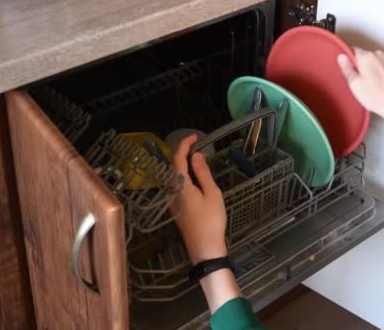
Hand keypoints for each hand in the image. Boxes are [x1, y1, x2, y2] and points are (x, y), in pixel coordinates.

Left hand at [171, 134, 227, 264]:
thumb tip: (196, 155)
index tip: (195, 136)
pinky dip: (184, 176)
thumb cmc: (212, 220)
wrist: (204, 248)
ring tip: (197, 159)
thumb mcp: (212, 193)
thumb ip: (203, 173)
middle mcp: (172, 191)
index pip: (178, 159)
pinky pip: (177, 186)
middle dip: (183, 153)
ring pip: (174, 177)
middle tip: (198, 146)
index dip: (184, 145)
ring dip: (183, 165)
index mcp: (180, 185)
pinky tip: (194, 178)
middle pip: (173, 167)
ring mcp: (172, 201)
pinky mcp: (176, 209)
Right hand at [338, 48, 383, 132]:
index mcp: (367, 56)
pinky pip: (382, 68)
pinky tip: (378, 87)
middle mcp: (379, 55)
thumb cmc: (379, 97)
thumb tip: (342, 58)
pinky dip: (379, 75)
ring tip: (370, 87)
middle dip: (359, 67)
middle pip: (363, 57)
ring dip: (370, 71)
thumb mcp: (354, 84)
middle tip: (358, 82)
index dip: (347, 61)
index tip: (347, 69)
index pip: (352, 50)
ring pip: (373, 62)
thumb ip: (346, 68)